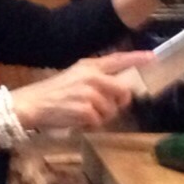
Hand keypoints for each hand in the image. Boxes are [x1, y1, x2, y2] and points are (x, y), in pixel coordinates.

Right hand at [13, 51, 144, 132]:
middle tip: (102, 107)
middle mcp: (92, 77)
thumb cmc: (53, 92)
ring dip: (100, 116)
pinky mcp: (86, 110)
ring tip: (82, 113)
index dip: (136, 58)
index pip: (117, 59)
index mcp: (89, 66)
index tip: (152, 58)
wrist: (32, 104)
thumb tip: (120, 89)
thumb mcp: (74, 76)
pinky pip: (99, 121)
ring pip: (111, 109)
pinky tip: (77, 120)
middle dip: (117, 102)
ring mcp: (90, 94)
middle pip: (122, 90)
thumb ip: (96, 78)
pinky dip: (90, 125)